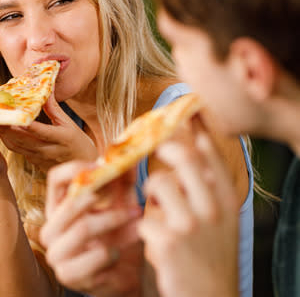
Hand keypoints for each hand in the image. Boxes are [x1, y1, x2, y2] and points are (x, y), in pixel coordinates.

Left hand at [0, 93, 97, 172]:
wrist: (82, 166)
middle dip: (4, 128)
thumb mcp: (69, 124)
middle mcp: (48, 150)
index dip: (26, 125)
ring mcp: (39, 158)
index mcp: (60, 138)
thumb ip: (54, 108)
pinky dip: (7, 140)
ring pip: (16, 146)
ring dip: (1, 134)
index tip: (13, 118)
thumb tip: (46, 89)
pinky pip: (17, 150)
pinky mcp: (33, 162)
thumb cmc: (78, 142)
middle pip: (22, 139)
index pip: (40, 131)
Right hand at [36, 160, 142, 295]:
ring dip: (115, 224)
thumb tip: (130, 155)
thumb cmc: (120, 240)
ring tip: (137, 227)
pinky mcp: (68, 275)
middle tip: (135, 207)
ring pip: (82, 228)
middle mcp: (51, 229)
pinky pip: (94, 255)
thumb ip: (123, 184)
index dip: (76, 169)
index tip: (102, 165)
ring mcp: (56, 253)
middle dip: (108, 204)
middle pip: (71, 204)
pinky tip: (120, 255)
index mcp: (59, 208)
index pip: (55, 179)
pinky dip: (114, 252)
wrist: (125, 279)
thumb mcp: (123, 208)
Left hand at [137, 115, 239, 296]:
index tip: (185, 114)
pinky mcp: (168, 241)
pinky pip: (144, 218)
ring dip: (151, 194)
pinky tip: (155, 243)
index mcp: (226, 200)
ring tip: (158, 211)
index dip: (195, 130)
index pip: (211, 154)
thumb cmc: (210, 256)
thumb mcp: (220, 220)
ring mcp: (190, 223)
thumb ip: (206, 187)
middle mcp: (212, 208)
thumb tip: (191, 145)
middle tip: (158, 153)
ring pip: (158, 182)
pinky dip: (145, 229)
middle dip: (165, 149)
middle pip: (183, 156)